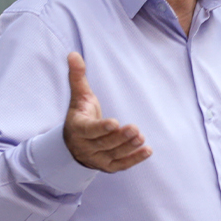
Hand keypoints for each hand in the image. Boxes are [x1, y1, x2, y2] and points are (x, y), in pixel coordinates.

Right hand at [62, 52, 151, 172]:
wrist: (73, 143)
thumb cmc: (80, 114)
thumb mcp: (79, 96)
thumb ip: (77, 76)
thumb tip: (73, 54)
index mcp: (77, 128)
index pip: (89, 130)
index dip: (101, 128)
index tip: (114, 123)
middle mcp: (85, 146)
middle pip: (104, 143)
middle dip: (120, 137)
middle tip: (135, 129)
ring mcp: (96, 158)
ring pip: (113, 155)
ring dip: (128, 148)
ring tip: (141, 137)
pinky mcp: (107, 166)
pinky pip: (121, 165)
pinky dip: (134, 160)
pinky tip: (147, 151)